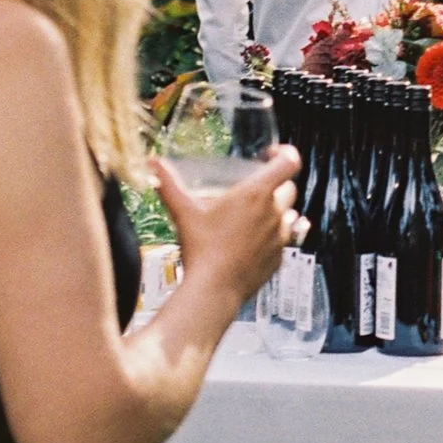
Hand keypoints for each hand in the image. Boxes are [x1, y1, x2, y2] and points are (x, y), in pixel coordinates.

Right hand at [154, 145, 301, 308]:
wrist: (214, 290)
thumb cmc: (201, 248)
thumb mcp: (183, 212)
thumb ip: (169, 185)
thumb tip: (152, 163)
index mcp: (257, 194)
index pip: (290, 161)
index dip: (284, 153)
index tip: (269, 156)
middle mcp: (275, 212)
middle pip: (289, 188)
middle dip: (276, 185)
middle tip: (254, 190)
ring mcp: (280, 236)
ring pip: (289, 214)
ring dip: (276, 211)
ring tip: (252, 216)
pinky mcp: (280, 257)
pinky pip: (283, 240)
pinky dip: (273, 236)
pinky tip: (252, 241)